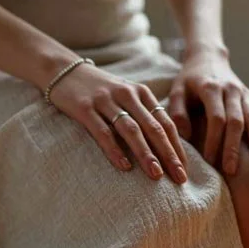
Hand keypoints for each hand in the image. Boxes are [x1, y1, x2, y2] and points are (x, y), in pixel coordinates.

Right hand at [49, 62, 187, 183]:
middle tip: (179, 177)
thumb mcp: (126, 96)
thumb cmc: (100, 91)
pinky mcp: (84, 108)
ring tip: (156, 175)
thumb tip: (165, 147)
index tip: (185, 170)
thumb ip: (143, 114)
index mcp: (141, 93)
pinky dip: (114, 150)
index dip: (177, 147)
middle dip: (168, 154)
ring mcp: (105, 100)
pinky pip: (102, 132)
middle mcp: (127, 94)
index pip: (165, 122)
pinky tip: (124, 167)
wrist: (63, 70)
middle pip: (153, 127)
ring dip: (145, 154)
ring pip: (131, 130)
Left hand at [168, 48, 248, 175]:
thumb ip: (177, 113)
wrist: (209, 57)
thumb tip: (183, 138)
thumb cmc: (189, 80)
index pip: (216, 118)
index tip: (209, 161)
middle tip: (231, 170)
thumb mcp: (177, 92)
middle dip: (234, 147)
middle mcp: (231, 90)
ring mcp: (243, 93)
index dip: (214, 140)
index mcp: (211, 88)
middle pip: (236, 121)